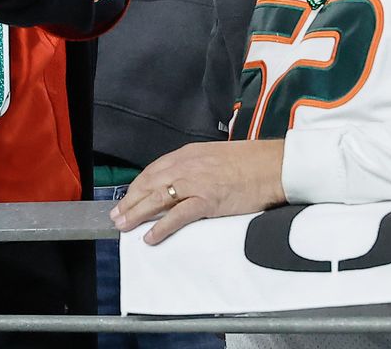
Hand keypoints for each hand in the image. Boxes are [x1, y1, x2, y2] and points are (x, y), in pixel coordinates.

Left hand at [111, 139, 287, 243]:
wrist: (274, 166)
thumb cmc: (249, 163)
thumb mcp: (213, 157)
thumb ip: (194, 167)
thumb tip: (180, 183)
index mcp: (186, 155)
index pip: (152, 172)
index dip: (136, 188)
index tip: (126, 199)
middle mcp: (185, 167)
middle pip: (148, 185)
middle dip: (129, 202)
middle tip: (116, 216)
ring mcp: (195, 184)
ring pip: (157, 199)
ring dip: (137, 213)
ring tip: (124, 226)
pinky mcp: (208, 200)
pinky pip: (178, 216)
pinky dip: (162, 227)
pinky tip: (151, 236)